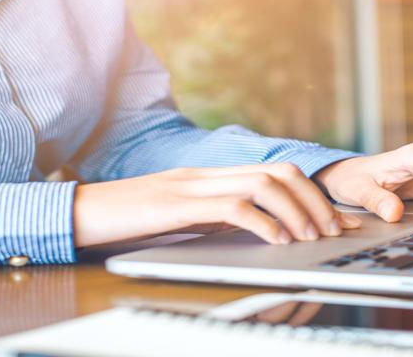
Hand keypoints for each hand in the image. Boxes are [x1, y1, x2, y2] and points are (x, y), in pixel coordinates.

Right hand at [72, 164, 360, 246]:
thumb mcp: (184, 217)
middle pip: (281, 173)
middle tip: (331, 231)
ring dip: (296, 212)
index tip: (334, 220)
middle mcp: (209, 174)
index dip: (312, 194)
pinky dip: (262, 222)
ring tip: (309, 238)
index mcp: (213, 176)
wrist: (78, 213)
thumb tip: (259, 229)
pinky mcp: (177, 205)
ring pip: (264, 185)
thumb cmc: (129, 220)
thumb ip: (218, 216)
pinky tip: (275, 240)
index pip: (276, 172)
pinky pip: (232, 207)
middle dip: (314, 202)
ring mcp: (194, 186)